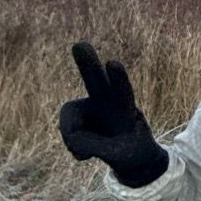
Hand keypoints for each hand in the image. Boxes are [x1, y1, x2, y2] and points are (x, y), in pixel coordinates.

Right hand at [58, 42, 168, 187]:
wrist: (128, 154)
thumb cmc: (131, 150)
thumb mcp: (123, 155)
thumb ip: (97, 146)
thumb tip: (73, 140)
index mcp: (125, 106)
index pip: (122, 91)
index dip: (117, 78)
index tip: (113, 63)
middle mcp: (105, 99)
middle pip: (94, 78)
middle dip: (87, 62)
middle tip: (80, 45)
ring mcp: (88, 107)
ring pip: (70, 116)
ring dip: (73, 136)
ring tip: (91, 152)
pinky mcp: (75, 118)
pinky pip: (69, 134)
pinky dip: (76, 148)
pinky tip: (87, 151)